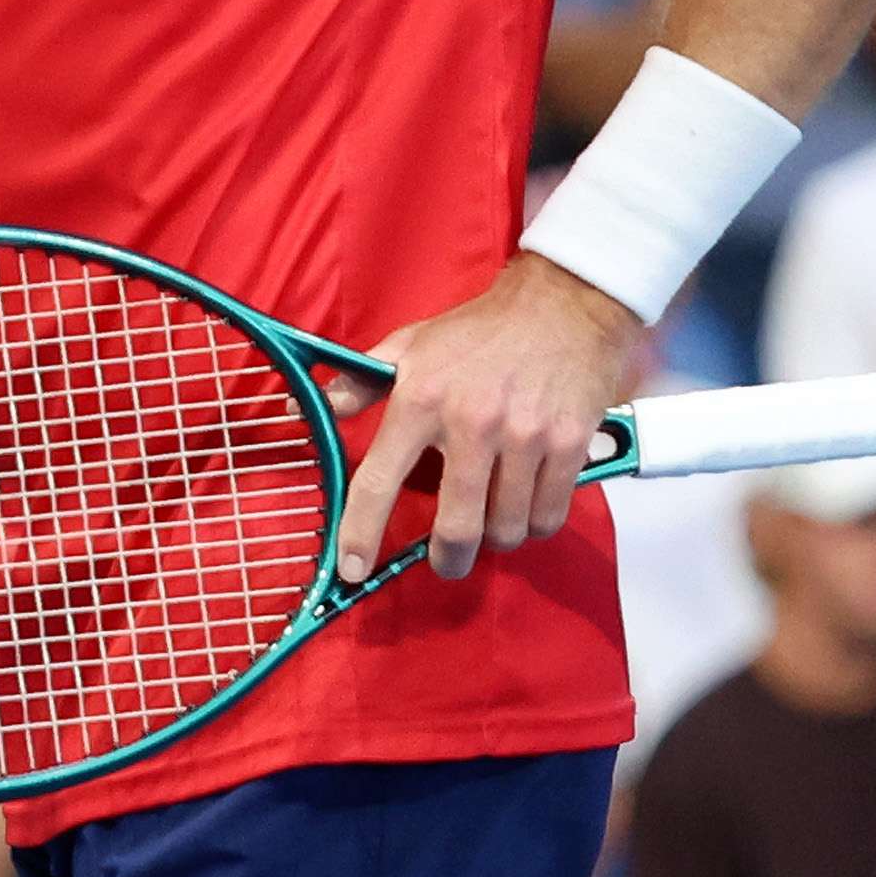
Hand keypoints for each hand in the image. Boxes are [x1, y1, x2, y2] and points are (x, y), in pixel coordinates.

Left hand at [329, 255, 639, 582]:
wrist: (561, 307)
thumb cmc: (476, 332)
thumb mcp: (408, 346)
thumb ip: (359, 384)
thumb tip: (307, 409)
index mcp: (419, 400)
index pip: (378, 482)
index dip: (360, 533)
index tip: (351, 569)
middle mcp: (470, 424)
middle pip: (457, 527)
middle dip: (447, 559)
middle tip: (444, 560)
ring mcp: (523, 437)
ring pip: (506, 528)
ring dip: (496, 539)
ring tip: (491, 524)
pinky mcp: (569, 446)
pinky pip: (548, 515)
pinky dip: (535, 525)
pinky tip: (526, 509)